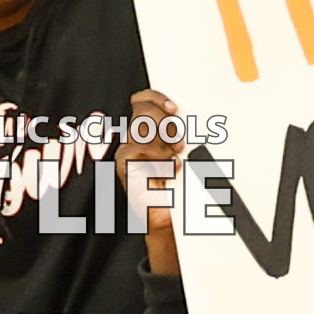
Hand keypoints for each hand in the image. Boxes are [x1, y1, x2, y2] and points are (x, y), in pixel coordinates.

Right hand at [114, 89, 184, 234]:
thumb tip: (189, 118)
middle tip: (178, 143)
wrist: (170, 215)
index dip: (157, 98)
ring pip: (142, 129)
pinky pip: (137, 149)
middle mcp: (135, 136)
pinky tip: (169, 170)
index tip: (174, 109)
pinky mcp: (124, 163)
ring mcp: (128, 149)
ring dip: (163, 143)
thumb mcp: (183, 153)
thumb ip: (180, 134)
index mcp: (149, 128)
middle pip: (143, 110)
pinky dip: (158, 159)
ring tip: (175, 158)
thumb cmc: (179, 184)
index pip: (143, 99)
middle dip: (164, 123)